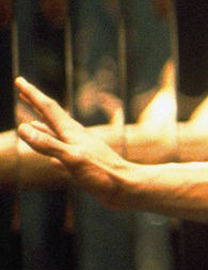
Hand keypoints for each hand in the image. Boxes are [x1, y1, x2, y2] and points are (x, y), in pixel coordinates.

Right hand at [15, 76, 133, 205]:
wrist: (128, 189)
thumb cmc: (102, 174)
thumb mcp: (72, 159)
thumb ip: (49, 145)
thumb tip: (24, 128)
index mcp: (72, 132)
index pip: (48, 108)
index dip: (32, 94)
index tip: (19, 80)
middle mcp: (76, 137)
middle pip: (51, 116)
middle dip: (35, 103)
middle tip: (22, 90)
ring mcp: (80, 150)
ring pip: (56, 134)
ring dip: (42, 126)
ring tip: (31, 122)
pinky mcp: (83, 165)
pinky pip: (62, 152)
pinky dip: (53, 149)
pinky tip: (50, 158)